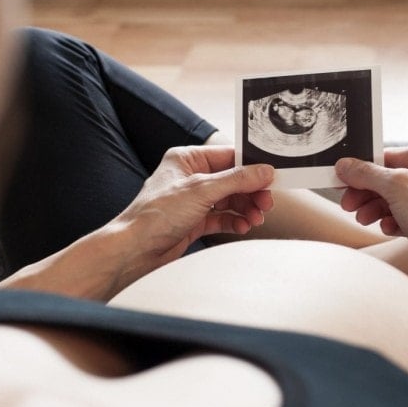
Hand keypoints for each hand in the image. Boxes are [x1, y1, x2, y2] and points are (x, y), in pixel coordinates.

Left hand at [115, 145, 274, 266]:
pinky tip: (242, 226)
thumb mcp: (202, 190)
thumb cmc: (156, 213)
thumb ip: (236, 180)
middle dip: (251, 193)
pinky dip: (235, 221)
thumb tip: (263, 171)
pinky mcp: (195, 221)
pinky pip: (222, 217)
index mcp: (187, 159)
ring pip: (230, 200)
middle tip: (266, 203)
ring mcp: (193, 200)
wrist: (136, 250)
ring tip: (255, 219)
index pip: (228, 156)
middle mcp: (191, 177)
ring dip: (246, 209)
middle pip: (233, 180)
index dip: (251, 167)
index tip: (271, 176)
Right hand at [334, 146, 407, 262]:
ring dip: (376, 209)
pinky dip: (393, 222)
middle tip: (348, 203)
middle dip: (368, 193)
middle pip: (392, 179)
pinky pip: (407, 217)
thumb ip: (368, 174)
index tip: (344, 178)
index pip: (392, 156)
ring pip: (397, 200)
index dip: (365, 168)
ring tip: (364, 219)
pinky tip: (388, 229)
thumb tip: (345, 165)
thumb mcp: (398, 189)